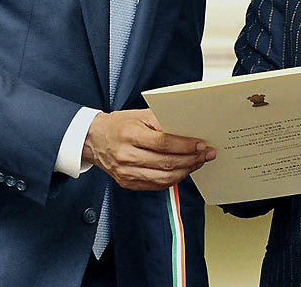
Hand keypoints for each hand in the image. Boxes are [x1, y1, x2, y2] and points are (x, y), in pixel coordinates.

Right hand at [83, 109, 215, 190]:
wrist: (94, 139)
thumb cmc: (119, 125)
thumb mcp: (140, 115)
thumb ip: (162, 122)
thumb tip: (187, 129)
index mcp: (129, 135)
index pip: (163, 143)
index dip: (185, 145)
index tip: (201, 144)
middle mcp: (127, 156)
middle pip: (166, 163)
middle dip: (191, 159)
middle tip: (206, 154)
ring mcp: (126, 173)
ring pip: (163, 178)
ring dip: (185, 171)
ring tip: (197, 163)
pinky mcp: (128, 183)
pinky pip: (156, 185)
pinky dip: (173, 179)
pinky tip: (182, 170)